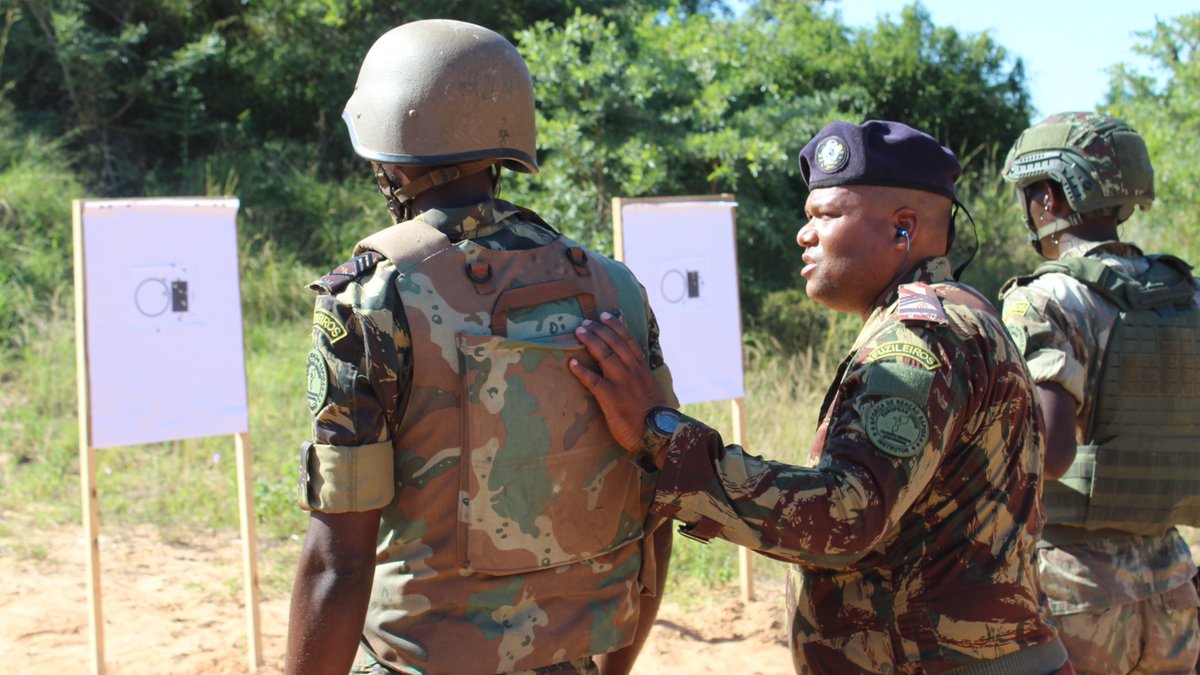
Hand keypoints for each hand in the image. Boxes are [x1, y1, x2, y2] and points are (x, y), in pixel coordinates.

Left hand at [569, 312, 665, 450]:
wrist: (657, 432)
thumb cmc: (653, 414)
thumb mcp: (650, 387)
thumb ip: (640, 375)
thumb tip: (632, 366)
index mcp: (641, 368)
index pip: (628, 340)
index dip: (616, 326)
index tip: (605, 315)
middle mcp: (631, 371)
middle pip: (614, 343)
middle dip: (599, 330)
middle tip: (585, 322)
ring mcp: (621, 383)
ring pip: (604, 355)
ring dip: (591, 341)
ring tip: (579, 332)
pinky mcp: (611, 397)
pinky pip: (594, 381)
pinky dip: (582, 371)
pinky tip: (572, 363)